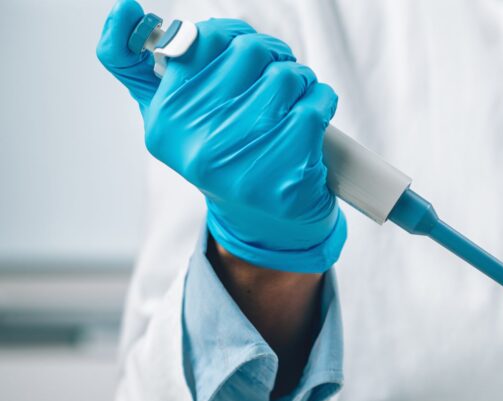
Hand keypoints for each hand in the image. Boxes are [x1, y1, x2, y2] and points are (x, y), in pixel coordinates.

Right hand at [96, 0, 344, 272]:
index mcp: (165, 120)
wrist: (265, 223)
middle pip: (249, 50)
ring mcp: (244, 162)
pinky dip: (322, 101)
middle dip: (271, 55)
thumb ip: (136, 63)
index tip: (238, 46)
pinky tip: (312, 118)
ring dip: (300, 79)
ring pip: (287, 75)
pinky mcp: (287, 176)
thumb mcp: (170, 114)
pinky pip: (315, 105)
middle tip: (275, 75)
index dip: (227, 33)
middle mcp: (198, 143)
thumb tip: (126, 11)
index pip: (196, 39)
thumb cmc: (219, 153)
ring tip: (294, 98)